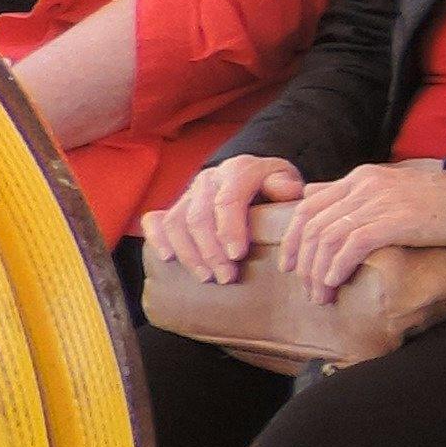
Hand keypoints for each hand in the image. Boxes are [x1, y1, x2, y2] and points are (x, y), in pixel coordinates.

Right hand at [148, 155, 302, 282]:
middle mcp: (210, 179)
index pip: (227, 200)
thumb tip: (290, 192)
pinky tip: (167, 258)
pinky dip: (157, 239)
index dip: (230, 229)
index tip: (237, 255)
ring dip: (189, 254)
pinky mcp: (176, 205)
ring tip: (207, 277)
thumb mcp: (286, 180)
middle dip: (211, 251)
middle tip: (226, 276)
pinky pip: (155, 220)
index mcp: (239, 170)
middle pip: (200, 217)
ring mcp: (190, 192)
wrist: (253, 174)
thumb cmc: (273, 184)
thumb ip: (287, 186)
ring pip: (176, 223)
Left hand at [281, 159, 445, 296]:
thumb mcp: (385, 185)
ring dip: (320, 272)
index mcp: (358, 178)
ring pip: (330, 238)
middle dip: (305, 262)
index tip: (291, 265)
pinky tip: (337, 282)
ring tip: (322, 295)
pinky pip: (353, 245)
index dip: (293, 238)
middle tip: (307, 289)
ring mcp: (378, 202)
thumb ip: (347, 191)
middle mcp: (362, 186)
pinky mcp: (394, 220)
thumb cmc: (431, 197)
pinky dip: (338, 266)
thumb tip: (310, 195)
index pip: (308, 206)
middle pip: (314, 226)